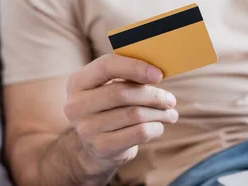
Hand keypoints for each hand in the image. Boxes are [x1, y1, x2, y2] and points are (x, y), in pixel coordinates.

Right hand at [64, 54, 177, 176]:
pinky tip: (159, 126)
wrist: (96, 148)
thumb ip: (127, 77)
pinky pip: (139, 133)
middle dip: (154, 96)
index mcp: (78, 82)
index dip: (135, 67)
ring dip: (159, 113)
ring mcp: (86, 128)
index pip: (106, 66)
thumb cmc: (110, 110)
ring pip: (135, 114)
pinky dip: (156, 128)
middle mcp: (76, 105)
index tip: (159, 75)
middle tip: (171, 100)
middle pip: (123, 93)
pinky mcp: (101, 147)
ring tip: (171, 114)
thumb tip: (158, 73)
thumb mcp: (109, 89)